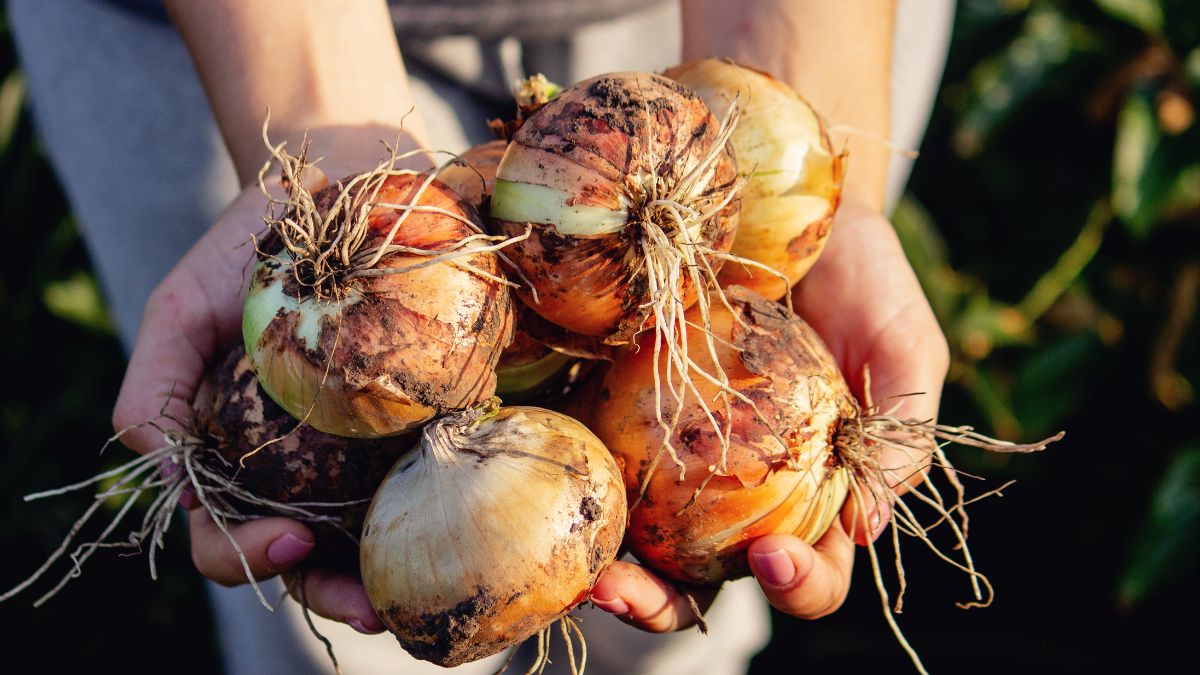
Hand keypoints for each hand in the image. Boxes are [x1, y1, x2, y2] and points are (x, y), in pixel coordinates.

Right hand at [111, 127, 426, 633]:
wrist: (336, 181)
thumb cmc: (248, 248)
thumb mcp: (181, 310)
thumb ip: (157, 393)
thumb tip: (171, 483)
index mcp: (240, 454)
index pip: (228, 533)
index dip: (247, 555)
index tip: (290, 538)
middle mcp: (305, 464)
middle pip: (312, 555)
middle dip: (337, 590)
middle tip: (375, 605)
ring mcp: (369, 444)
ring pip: (378, 531)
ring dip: (398, 571)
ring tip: (425, 592)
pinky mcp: (430, 411)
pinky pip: (441, 468)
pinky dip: (453, 502)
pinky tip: (474, 515)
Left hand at [590, 197, 949, 625]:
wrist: (793, 200)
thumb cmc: (865, 278)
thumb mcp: (903, 346)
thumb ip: (900, 432)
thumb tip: (867, 526)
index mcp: (817, 493)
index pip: (812, 568)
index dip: (799, 584)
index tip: (772, 557)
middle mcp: (743, 489)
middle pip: (703, 576)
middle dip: (664, 603)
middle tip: (626, 591)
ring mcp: (679, 454)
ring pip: (639, 536)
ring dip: (607, 565)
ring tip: (584, 570)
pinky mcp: (626, 408)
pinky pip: (597, 456)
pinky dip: (575, 481)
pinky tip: (551, 482)